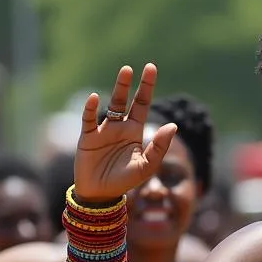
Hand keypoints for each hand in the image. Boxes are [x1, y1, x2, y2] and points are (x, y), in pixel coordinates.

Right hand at [74, 64, 176, 202]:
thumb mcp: (147, 166)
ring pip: (112, 104)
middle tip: (139, 67)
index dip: (147, 88)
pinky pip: (89, 119)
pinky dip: (91, 109)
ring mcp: (103, 130)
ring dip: (119, 89)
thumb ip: (159, 147)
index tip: (151, 69)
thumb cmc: (125, 180)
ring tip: (126, 71)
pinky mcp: (88, 137)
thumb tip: (173, 126)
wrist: (102, 194)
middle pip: (128, 100)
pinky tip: (96, 98)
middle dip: (134, 84)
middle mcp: (120, 127)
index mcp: (135, 132)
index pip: (143, 105)